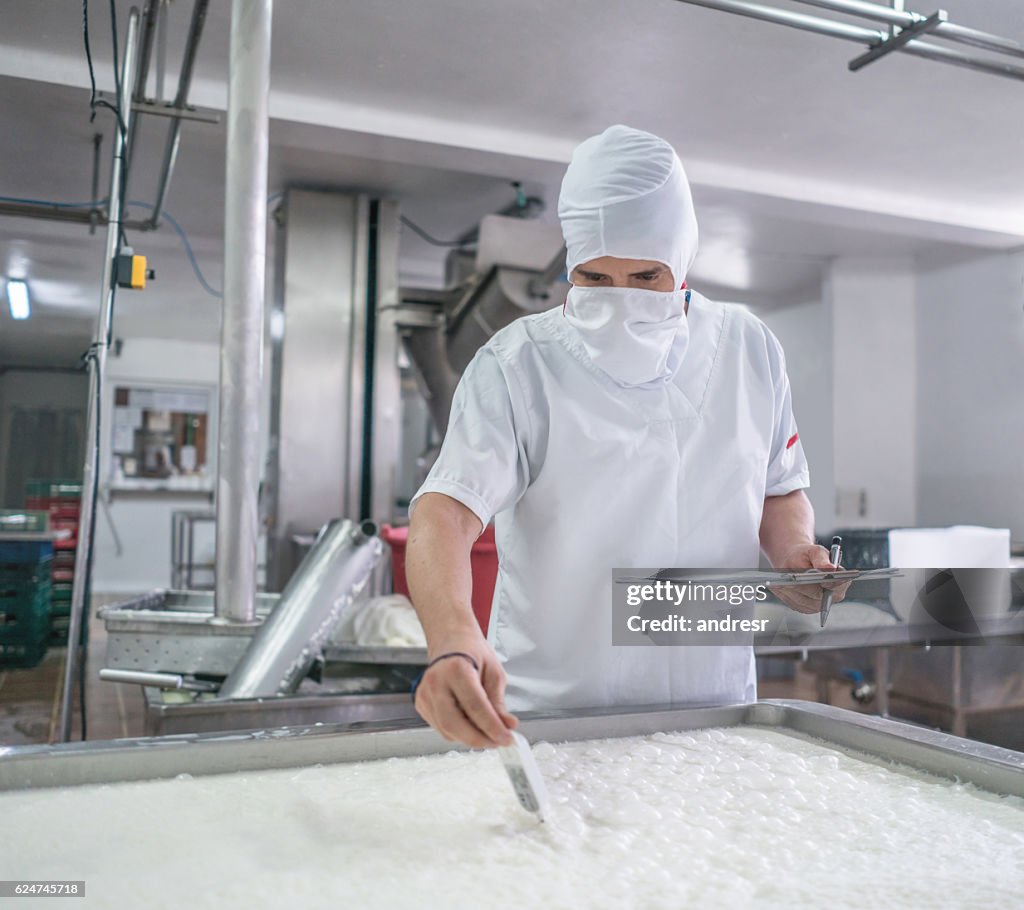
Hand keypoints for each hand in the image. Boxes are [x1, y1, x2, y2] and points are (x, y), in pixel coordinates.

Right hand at [414, 632, 517, 748]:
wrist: (450, 642)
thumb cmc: (473, 653)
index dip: (493, 727)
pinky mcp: (421, 704)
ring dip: (470, 738)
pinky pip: (441, 728)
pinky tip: (471, 723)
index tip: (508, 738)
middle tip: (498, 742)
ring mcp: (425, 694)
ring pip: (447, 730)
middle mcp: (436, 683)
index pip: (475, 706)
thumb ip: (498, 702)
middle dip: (479, 739)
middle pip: (454, 724)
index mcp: (456, 669)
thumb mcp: (494, 672)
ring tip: (488, 732)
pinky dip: (459, 732)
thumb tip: (508, 726)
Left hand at [769, 543, 850, 614]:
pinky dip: (783, 593)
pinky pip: (791, 602)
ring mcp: (817, 605)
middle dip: (803, 586)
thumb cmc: (808, 555)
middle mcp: (831, 597)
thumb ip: (822, 559)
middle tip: (791, 579)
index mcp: (840, 582)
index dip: (830, 584)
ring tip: (779, 581)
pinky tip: (777, 585)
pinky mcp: (803, 607)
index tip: (820, 580)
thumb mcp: (815, 551)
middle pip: (817, 595)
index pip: (838, 586)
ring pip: (801, 600)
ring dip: (790, 590)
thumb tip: (829, 568)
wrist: (796, 561)